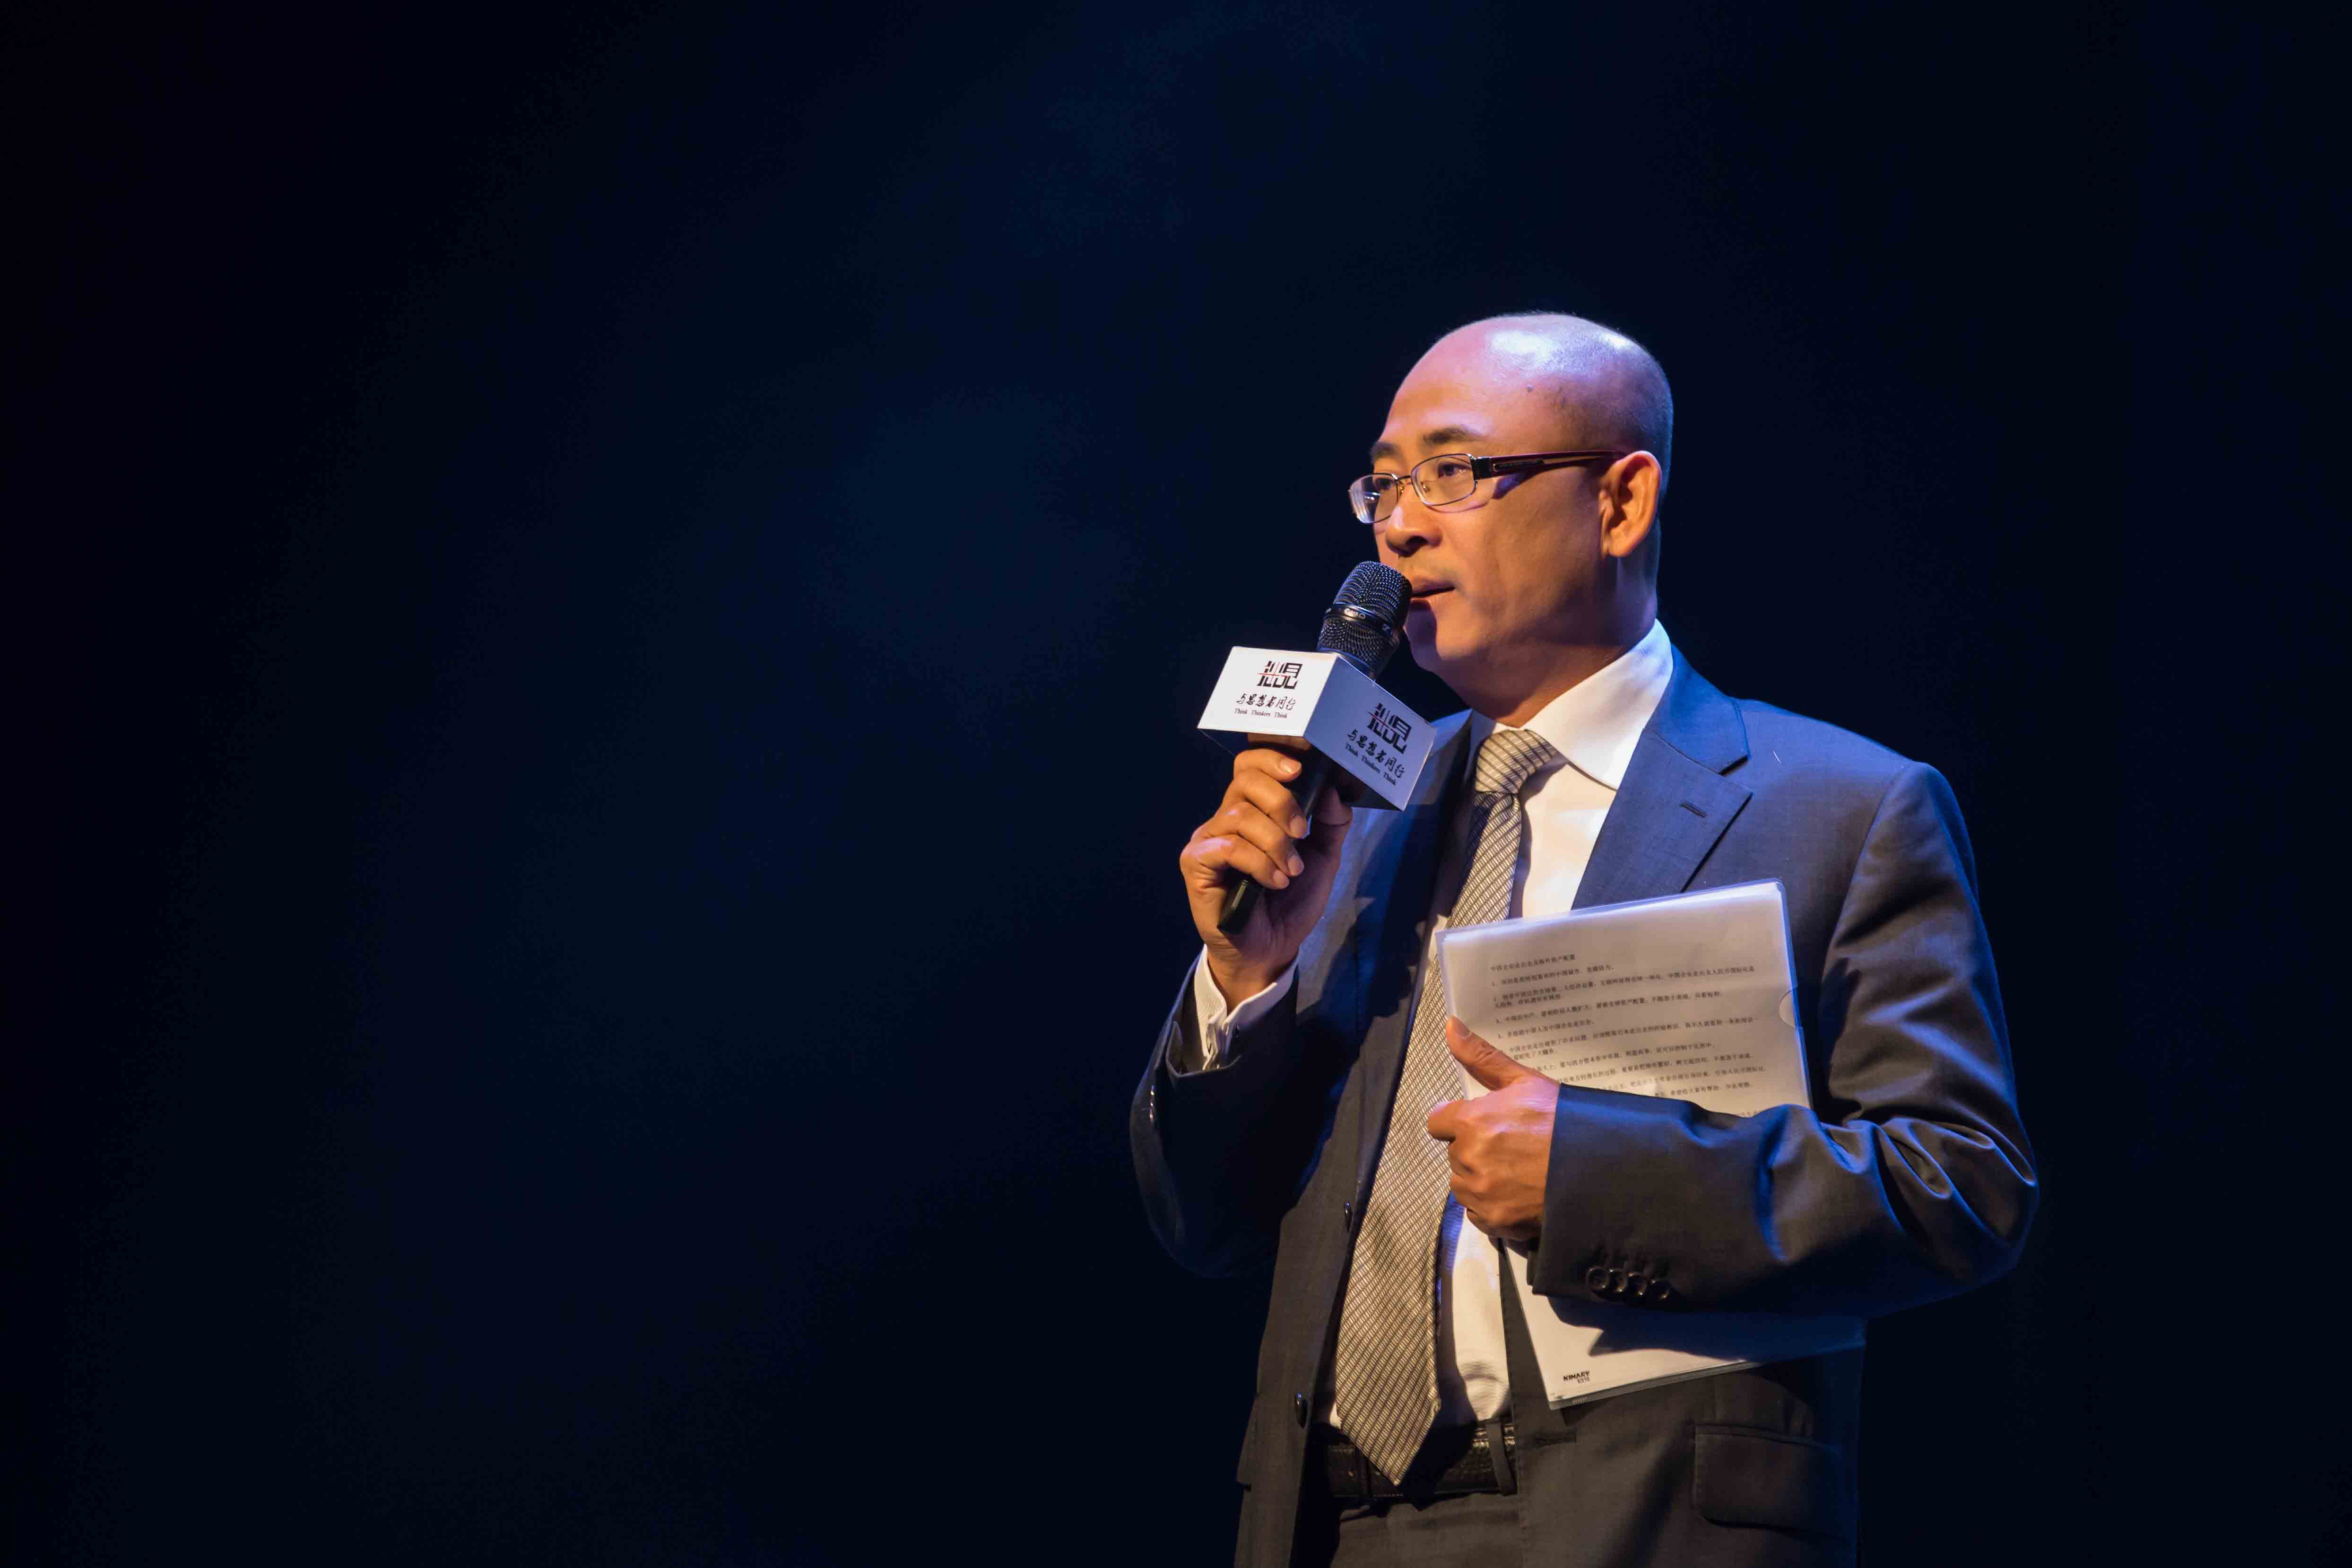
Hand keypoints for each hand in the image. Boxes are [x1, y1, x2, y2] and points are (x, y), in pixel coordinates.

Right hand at [1179, 740, 1352, 1003]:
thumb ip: (1331, 822)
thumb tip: (1333, 789)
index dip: (1272, 758)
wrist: (1270, 950)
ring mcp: (1208, 839)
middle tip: (1300, 831)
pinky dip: (1258, 862)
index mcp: (1253, 810)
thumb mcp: (1323, 857)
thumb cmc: (1290, 902)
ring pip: (1240, 814)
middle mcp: (1225, 818)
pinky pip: (1228, 846)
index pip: (1251, 766)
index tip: (1300, 769)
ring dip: (1275, 842)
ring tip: (1290, 871)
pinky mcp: (1196, 863)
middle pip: (1245, 779)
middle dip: (1280, 800)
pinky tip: (1273, 881)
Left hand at [1426, 1018, 1556, 1241]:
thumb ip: (1482, 1057)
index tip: (1483, 1123)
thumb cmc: (1563, 1120)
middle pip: (1455, 1153)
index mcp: (1472, 1121)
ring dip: (1480, 1179)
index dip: (1459, 1121)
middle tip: (1511, 1147)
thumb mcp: (1525, 1081)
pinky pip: (1477, 1213)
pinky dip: (1491, 1206)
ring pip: (1462, 1184)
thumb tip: (1450, 1025)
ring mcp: (1481, 1193)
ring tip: (1516, 1171)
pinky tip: (1516, 1194)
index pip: (1439, 1121)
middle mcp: (1469, 1158)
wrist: (1599, 1168)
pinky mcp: (1494, 1221)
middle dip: (1475, 1149)